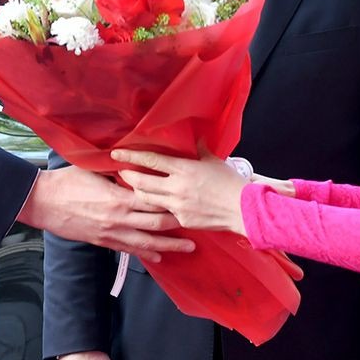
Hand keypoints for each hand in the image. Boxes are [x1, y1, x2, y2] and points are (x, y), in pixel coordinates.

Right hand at [19, 167, 194, 261]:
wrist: (43, 202)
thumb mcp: (95, 171)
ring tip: (187, 248)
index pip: (154, 200)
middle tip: (198, 228)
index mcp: (120, 197)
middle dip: (179, 226)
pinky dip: (146, 253)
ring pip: (147, 242)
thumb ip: (118, 172)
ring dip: (169, 245)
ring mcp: (112, 232)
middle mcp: (120, 218)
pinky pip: (129, 250)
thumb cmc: (67, 182)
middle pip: (157, 223)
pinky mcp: (103, 242)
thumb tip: (135, 165)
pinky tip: (158, 256)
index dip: (172, 202)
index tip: (188, 200)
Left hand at [110, 149, 248, 234]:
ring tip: (136, 187)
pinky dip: (159, 206)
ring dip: (138, 192)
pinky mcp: (181, 220)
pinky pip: (164, 212)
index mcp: (184, 169)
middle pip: (141, 182)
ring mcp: (177, 205)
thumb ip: (200, 150)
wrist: (243, 209)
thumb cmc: (231, 183)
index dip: (131, 156)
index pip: (151, 161)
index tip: (117, 153)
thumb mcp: (214, 162)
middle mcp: (177, 187)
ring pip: (147, 199)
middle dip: (128, 177)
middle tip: (123, 172)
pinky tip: (157, 204)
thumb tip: (196, 139)